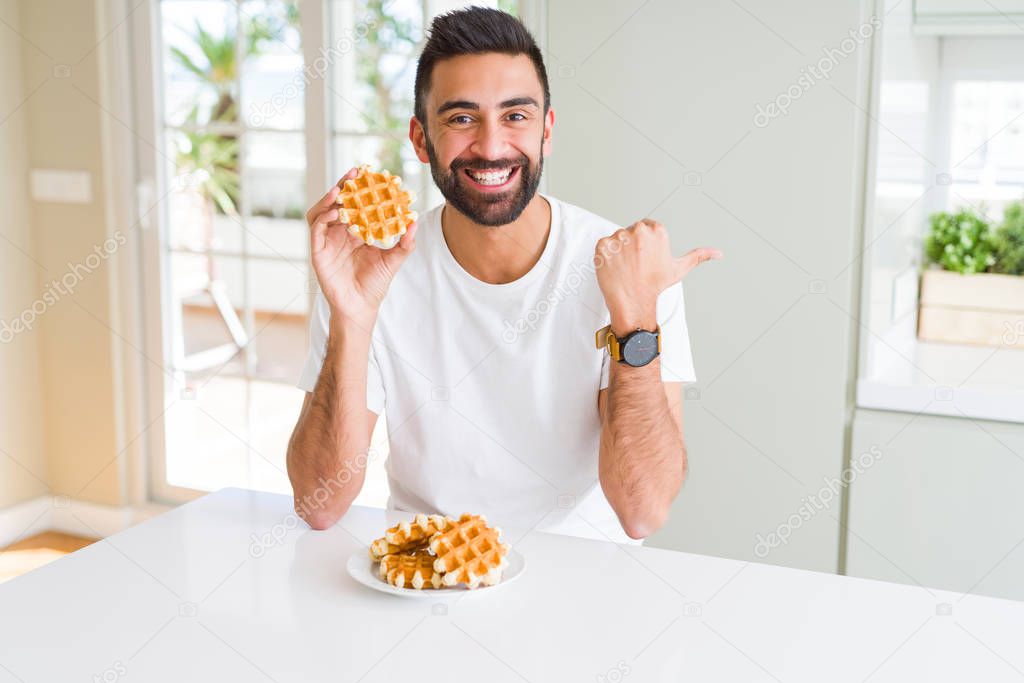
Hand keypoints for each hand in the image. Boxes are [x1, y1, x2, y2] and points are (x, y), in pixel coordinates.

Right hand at [306, 167, 418, 323]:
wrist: (362, 306)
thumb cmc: (375, 284)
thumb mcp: (393, 260)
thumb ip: (405, 242)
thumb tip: (415, 221)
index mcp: (355, 232)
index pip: (354, 204)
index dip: (359, 189)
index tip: (368, 174)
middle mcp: (339, 233)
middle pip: (336, 203)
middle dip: (343, 186)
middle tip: (354, 174)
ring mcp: (327, 242)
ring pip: (321, 211)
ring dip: (328, 199)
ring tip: (341, 190)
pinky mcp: (318, 251)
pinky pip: (316, 229)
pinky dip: (323, 218)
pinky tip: (335, 212)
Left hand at [594, 219, 720, 333]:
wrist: (634, 302)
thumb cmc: (655, 286)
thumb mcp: (679, 268)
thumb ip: (698, 256)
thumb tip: (719, 253)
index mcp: (657, 230)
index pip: (645, 228)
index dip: (643, 245)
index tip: (644, 258)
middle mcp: (639, 230)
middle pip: (630, 232)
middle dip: (630, 246)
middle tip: (635, 265)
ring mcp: (619, 238)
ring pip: (616, 239)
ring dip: (618, 251)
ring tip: (625, 268)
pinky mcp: (603, 246)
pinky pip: (602, 247)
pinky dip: (605, 257)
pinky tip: (614, 268)